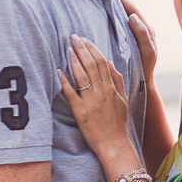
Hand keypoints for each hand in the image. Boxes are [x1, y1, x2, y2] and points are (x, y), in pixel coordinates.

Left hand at [58, 35, 129, 157]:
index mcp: (111, 88)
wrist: (114, 145)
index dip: (92, 48)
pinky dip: (65, 81)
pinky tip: (58, 71)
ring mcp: (91, 101)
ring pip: (82, 76)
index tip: (84, 39)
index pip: (102, 62)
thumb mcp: (123, 100)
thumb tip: (110, 62)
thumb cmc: (117, 123)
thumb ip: (117, 80)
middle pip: (91, 65)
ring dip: (74, 60)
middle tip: (73, 36)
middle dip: (82, 48)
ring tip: (68, 48)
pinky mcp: (80, 112)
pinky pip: (71, 94)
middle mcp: (102, 92)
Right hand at [118, 0, 157, 77]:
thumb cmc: (146, 69)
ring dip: (114, 2)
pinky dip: (113, 12)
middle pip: (128, 6)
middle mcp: (142, 27)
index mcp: (146, 28)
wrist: (144, 83)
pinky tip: (102, 9)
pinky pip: (120, 20)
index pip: (132, 7)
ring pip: (124, 12)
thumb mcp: (147, 52)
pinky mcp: (129, 36)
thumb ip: (142, 35)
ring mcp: (135, 31)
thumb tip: (132, 16)